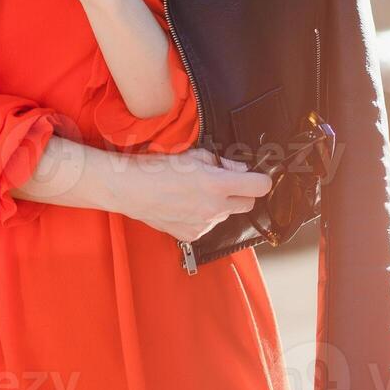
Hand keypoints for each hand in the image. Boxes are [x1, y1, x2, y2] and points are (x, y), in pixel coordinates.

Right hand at [112, 145, 273, 242]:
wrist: (129, 189)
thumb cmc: (156, 168)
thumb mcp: (193, 154)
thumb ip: (222, 162)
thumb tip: (239, 168)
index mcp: (217, 184)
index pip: (260, 186)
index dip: (260, 179)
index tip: (256, 177)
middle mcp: (214, 208)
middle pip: (248, 204)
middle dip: (242, 192)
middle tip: (225, 182)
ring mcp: (203, 224)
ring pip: (226, 215)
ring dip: (220, 205)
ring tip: (196, 192)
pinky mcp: (191, 235)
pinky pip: (208, 225)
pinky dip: (203, 216)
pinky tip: (186, 205)